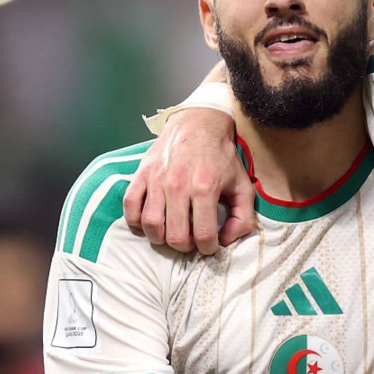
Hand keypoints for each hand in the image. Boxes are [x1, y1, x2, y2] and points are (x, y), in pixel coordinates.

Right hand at [123, 108, 255, 253]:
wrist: (198, 124)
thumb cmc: (221, 157)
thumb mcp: (243, 185)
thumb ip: (243, 217)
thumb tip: (226, 241)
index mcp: (205, 188)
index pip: (203, 235)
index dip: (208, 248)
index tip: (209, 246)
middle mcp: (178, 185)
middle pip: (175, 236)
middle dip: (185, 246)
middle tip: (191, 241)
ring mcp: (156, 180)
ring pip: (151, 225)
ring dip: (161, 238)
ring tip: (171, 234)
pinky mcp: (141, 174)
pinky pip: (130, 206)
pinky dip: (135, 222)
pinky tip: (149, 224)